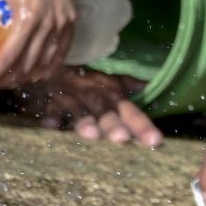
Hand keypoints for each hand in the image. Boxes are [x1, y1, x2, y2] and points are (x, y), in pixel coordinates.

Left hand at [0, 0, 73, 87]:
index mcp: (28, 15)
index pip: (11, 55)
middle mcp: (49, 21)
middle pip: (30, 62)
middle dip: (11, 78)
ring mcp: (63, 21)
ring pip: (48, 59)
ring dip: (30, 75)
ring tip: (14, 82)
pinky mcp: (71, 19)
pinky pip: (63, 49)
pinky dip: (51, 65)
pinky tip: (39, 74)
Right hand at [15, 67, 160, 146]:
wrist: (54, 64)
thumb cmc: (88, 79)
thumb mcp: (113, 81)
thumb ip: (133, 87)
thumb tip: (153, 87)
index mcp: (113, 95)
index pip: (131, 112)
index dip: (142, 126)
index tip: (155, 140)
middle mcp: (95, 98)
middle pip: (106, 113)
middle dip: (113, 126)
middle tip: (123, 139)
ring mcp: (71, 100)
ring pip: (79, 112)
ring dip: (85, 122)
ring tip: (93, 134)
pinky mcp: (49, 103)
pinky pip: (49, 110)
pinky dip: (51, 117)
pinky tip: (52, 124)